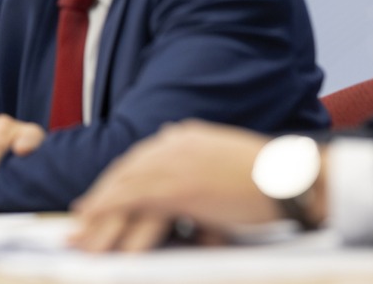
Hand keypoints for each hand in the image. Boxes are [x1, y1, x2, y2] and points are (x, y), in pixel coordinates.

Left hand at [70, 120, 277, 251]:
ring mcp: (174, 163)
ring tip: (80, 233)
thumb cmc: (270, 179)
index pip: (140, 161)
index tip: (98, 197)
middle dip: (101, 197)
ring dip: (98, 211)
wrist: (294, 179)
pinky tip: (91, 220)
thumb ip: (197, 160)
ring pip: (124, 186)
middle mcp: (173, 145)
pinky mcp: (178, 187)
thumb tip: (177, 158)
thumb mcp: (224, 159)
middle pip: (126, 172)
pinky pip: (132, 198)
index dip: (116, 181)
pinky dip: (107, 207)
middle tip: (78, 218)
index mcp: (184, 138)